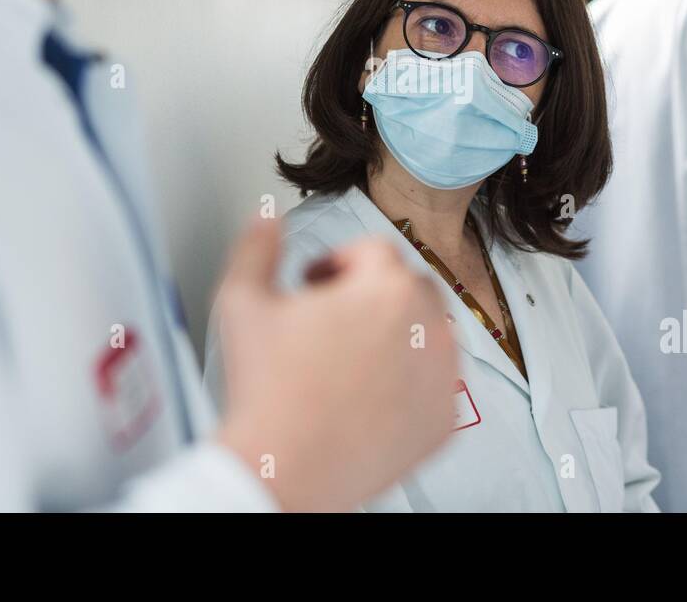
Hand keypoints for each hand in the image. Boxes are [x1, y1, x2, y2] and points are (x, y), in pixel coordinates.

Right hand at [213, 218, 456, 511]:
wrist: (282, 470)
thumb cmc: (266, 391)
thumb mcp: (243, 301)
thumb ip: (257, 245)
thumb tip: (268, 216)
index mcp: (388, 288)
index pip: (375, 251)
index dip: (338, 263)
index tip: (315, 286)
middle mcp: (429, 327)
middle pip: (409, 287)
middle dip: (372, 295)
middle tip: (330, 322)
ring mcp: (442, 377)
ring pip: (429, 333)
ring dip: (396, 333)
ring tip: (348, 357)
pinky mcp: (444, 420)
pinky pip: (436, 383)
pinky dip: (410, 382)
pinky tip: (367, 393)